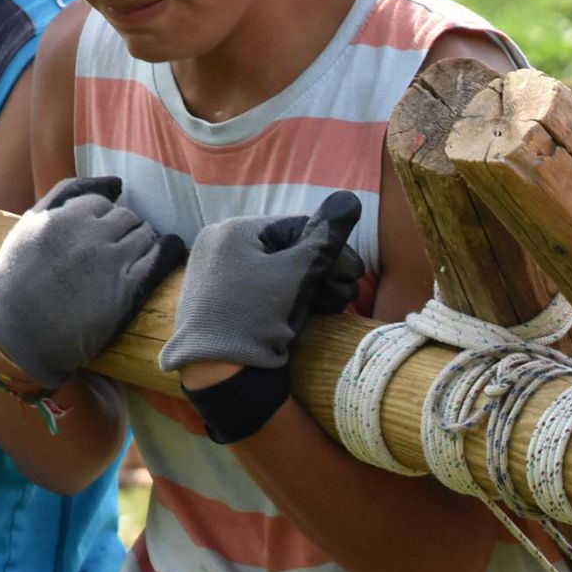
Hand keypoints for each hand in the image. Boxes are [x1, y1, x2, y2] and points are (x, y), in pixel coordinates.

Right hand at [0, 176, 186, 389]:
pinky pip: (159, 259)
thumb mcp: (31, 223)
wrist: (19, 327)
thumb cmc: (19, 275)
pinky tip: (166, 255)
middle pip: (128, 218)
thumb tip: (117, 182)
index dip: (104, 219)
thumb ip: (68, 193)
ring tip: (128, 261)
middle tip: (115, 251)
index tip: (98, 236)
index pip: (104, 203)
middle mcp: (90, 234)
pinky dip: (166, 253)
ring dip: (143, 243)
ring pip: (146, 235)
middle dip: (125, 230)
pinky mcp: (126, 288)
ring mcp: (111, 261)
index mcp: (65, 216)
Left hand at [158, 191, 364, 375]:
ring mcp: (216, 276)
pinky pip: (261, 289)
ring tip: (335, 304)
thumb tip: (350, 197)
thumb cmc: (256, 316)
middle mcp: (219, 247)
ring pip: (276, 272)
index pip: (295, 227)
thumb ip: (324, 238)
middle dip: (322, 271)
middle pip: (286, 250)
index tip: (355, 273)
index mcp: (231, 232)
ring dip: (311, 286)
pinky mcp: (219, 302)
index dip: (330, 249)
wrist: (216, 373)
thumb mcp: (296, 274)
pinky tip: (311, 312)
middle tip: (348, 293)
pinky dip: (288, 298)